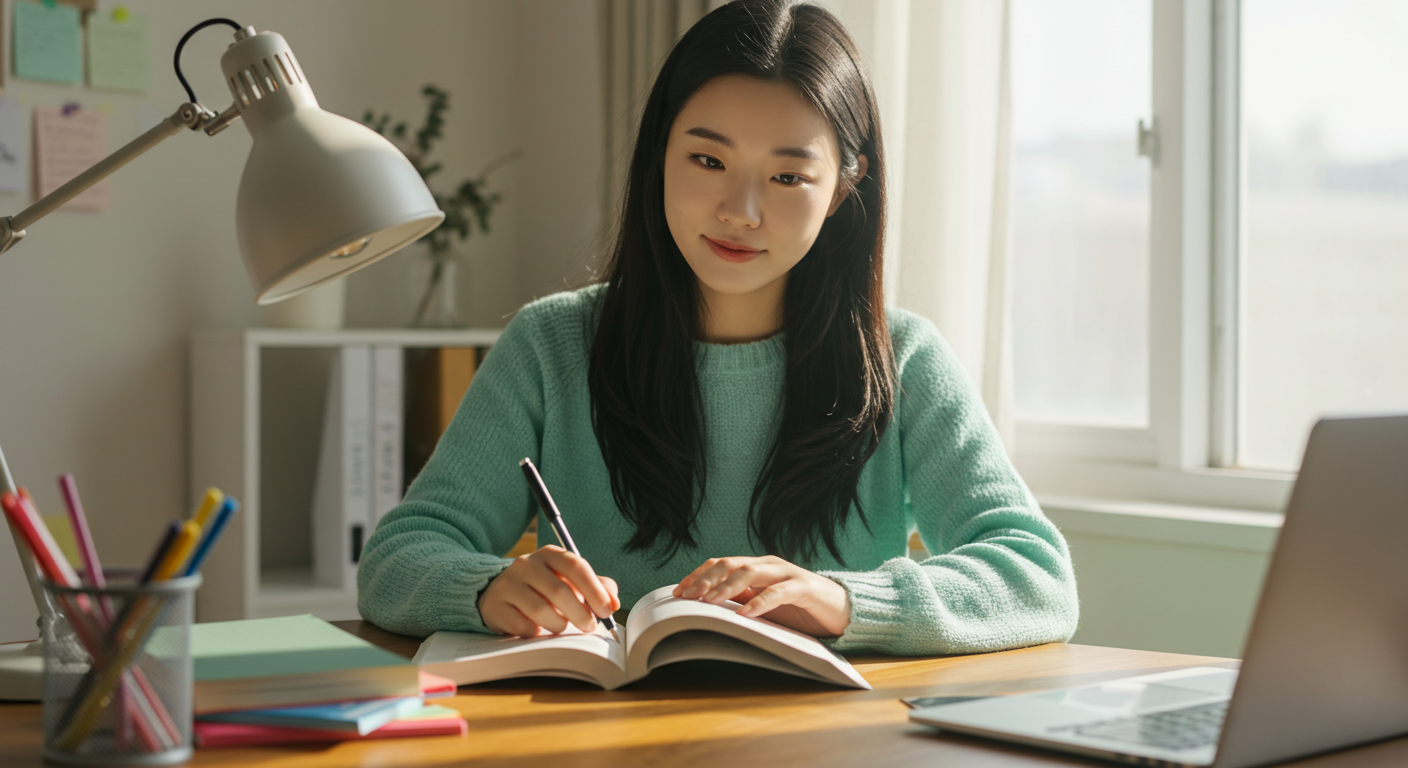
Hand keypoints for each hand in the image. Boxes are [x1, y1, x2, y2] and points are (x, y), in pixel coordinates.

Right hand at [479, 545, 619, 636]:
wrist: (500, 594)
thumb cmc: (543, 588)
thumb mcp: (569, 581)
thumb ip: (595, 588)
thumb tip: (614, 603)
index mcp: (549, 554)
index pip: (575, 565)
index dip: (594, 589)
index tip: (607, 610)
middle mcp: (526, 564)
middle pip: (559, 590)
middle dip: (580, 613)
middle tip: (590, 626)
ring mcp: (508, 584)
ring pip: (540, 610)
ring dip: (558, 624)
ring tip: (562, 627)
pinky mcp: (495, 605)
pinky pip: (522, 625)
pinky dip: (536, 632)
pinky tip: (538, 629)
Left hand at [672, 555, 850, 637]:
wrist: (841, 610)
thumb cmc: (799, 609)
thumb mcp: (763, 605)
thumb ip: (741, 600)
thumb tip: (704, 609)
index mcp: (756, 567)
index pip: (720, 564)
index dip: (697, 576)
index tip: (677, 592)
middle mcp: (768, 565)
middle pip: (731, 564)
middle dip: (706, 580)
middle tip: (687, 597)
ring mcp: (787, 574)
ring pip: (751, 572)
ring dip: (727, 587)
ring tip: (709, 602)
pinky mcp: (804, 588)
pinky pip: (779, 592)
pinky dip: (761, 603)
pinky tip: (746, 614)